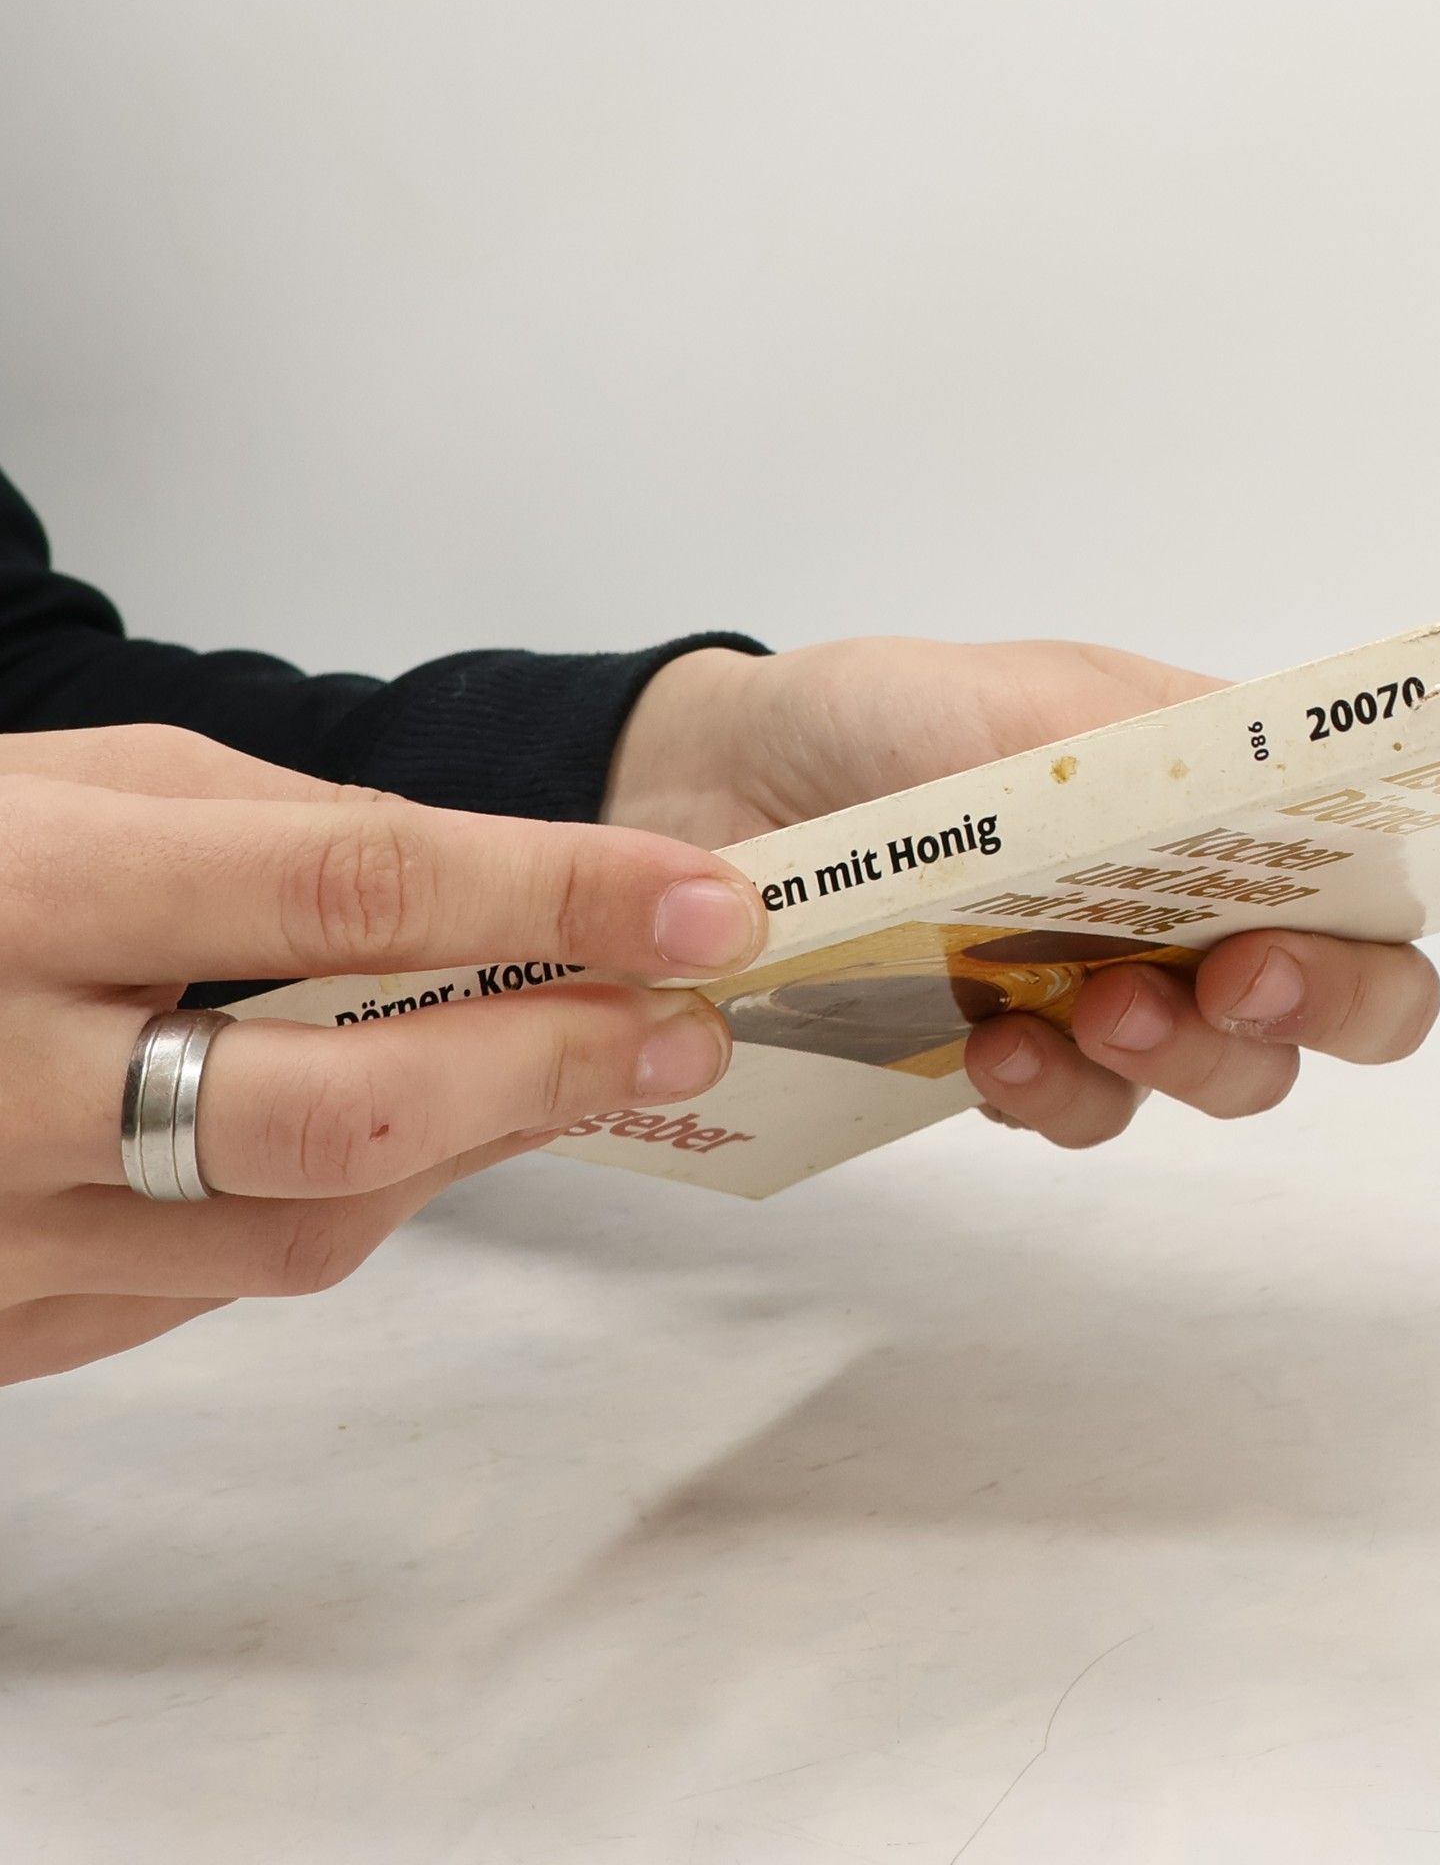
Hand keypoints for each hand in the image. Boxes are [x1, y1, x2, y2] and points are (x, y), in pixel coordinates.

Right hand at [0, 725, 765, 1384]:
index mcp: (28, 888)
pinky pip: (219, 1279)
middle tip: (683, 1019)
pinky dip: (347, 1203)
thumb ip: (275, 828)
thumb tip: (489, 884)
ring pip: (300, 1225)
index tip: (705, 905)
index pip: (351, 886)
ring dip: (476, 1146)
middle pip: (341, 1102)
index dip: (555, 898)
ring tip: (586, 1066)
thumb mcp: (73, 784)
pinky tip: (419, 1137)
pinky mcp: (1, 1321)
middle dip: (546, 1064)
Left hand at [608, 641, 1439, 1148]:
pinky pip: (1100, 1118)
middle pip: (1359, 994)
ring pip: (1240, 1076)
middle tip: (1256, 974)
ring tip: (1101, 1011)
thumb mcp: (1028, 707)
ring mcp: (1120, 985)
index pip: (1424, 849)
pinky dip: (1071, 1099)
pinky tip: (1003, 1056)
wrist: (718, 795)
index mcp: (1234, 789)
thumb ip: (1166, 753)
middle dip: (1340, 1003)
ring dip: (1202, 1058)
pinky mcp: (1026, 1057)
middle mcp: (1199, 897)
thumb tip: (1300, 788)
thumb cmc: (883, 722)